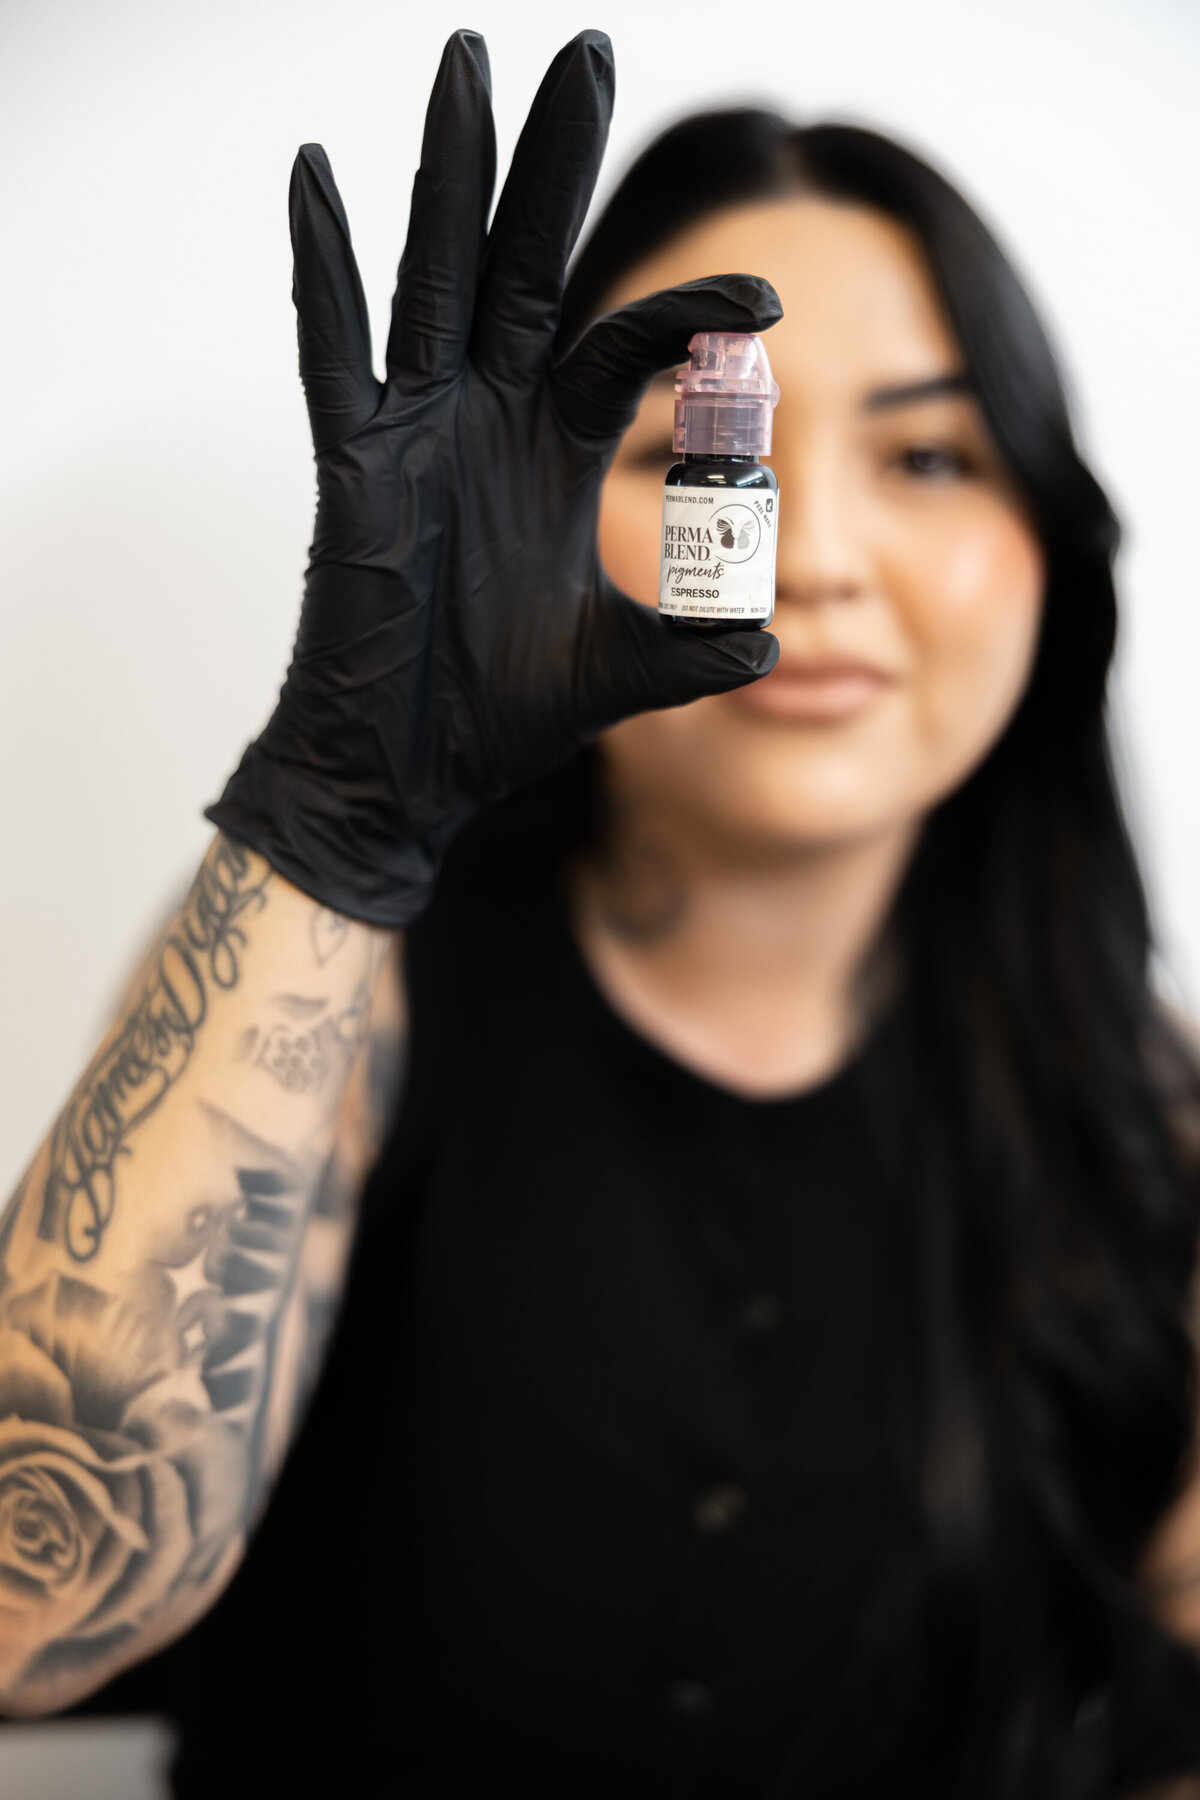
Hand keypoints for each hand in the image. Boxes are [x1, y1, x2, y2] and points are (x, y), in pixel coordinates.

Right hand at [204, 28, 780, 926]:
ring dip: (453, 176)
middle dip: (555, 164)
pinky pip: (335, 350)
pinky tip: (320, 178)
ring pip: (436, 275)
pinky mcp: (355, 464)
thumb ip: (694, 647)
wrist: (409, 775)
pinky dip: (325, 268)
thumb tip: (780, 644)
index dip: (688, 317)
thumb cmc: (500, 718)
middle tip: (585, 55)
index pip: (622, 344)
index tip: (764, 311)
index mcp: (554, 451)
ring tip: (469, 68)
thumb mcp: (619, 670)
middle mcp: (488, 420)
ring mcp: (417, 432)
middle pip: (526, 263)